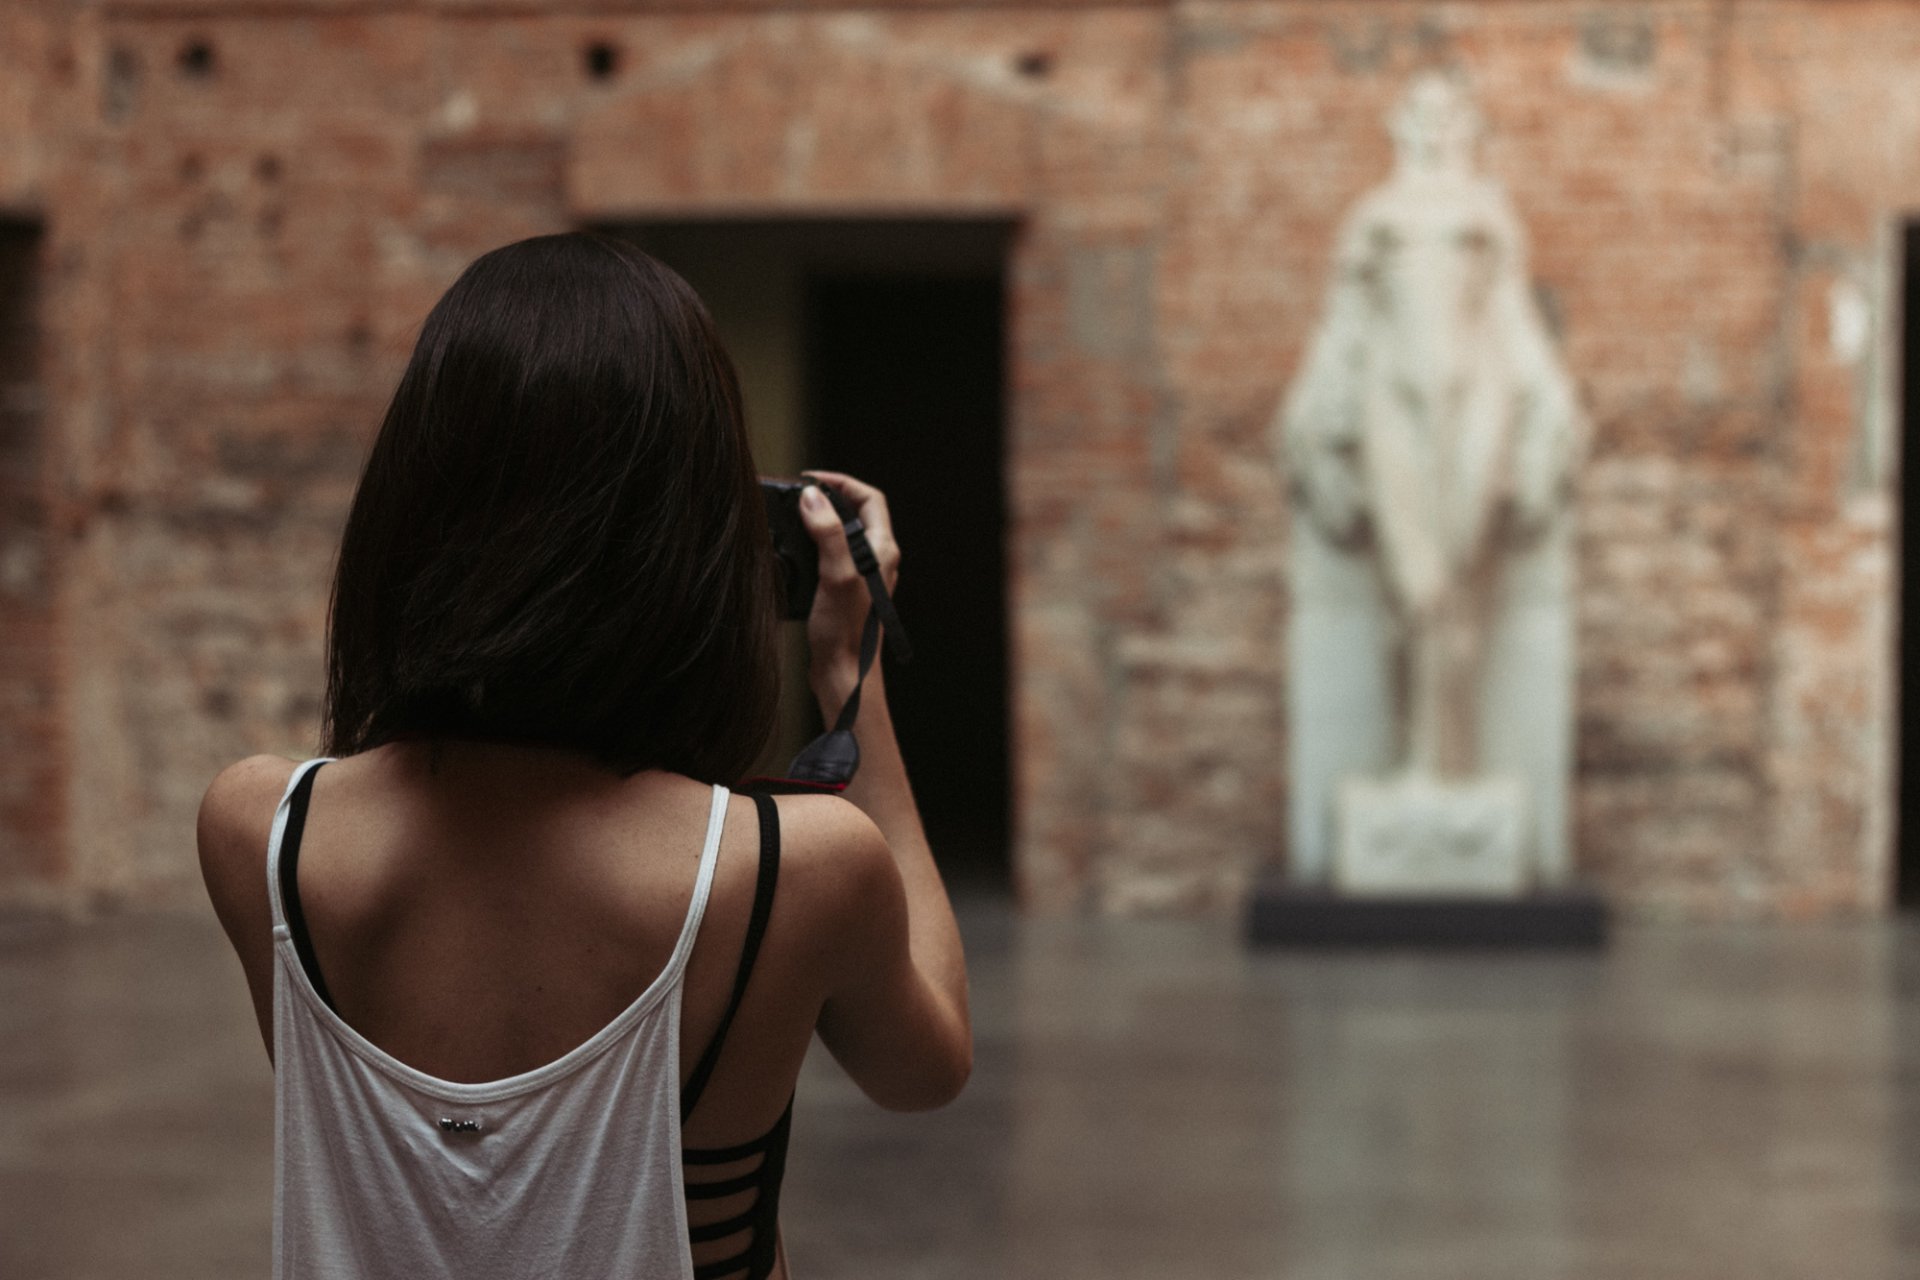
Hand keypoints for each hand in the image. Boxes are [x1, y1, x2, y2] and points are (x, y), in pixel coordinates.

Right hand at [797, 470, 900, 707]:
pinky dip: (812, 546)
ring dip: (819, 522)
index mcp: (882, 550)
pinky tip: (794, 553)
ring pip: (841, 534)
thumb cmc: (846, 631)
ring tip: (794, 518)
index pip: (870, 498)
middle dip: (828, 499)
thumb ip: (827, 533)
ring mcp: (861, 575)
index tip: (811, 480)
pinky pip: (830, 556)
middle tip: (799, 496)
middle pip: (855, 513)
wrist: (844, 674)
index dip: (842, 482)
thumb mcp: (836, 574)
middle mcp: (876, 560)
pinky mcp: (845, 590)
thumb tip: (813, 497)